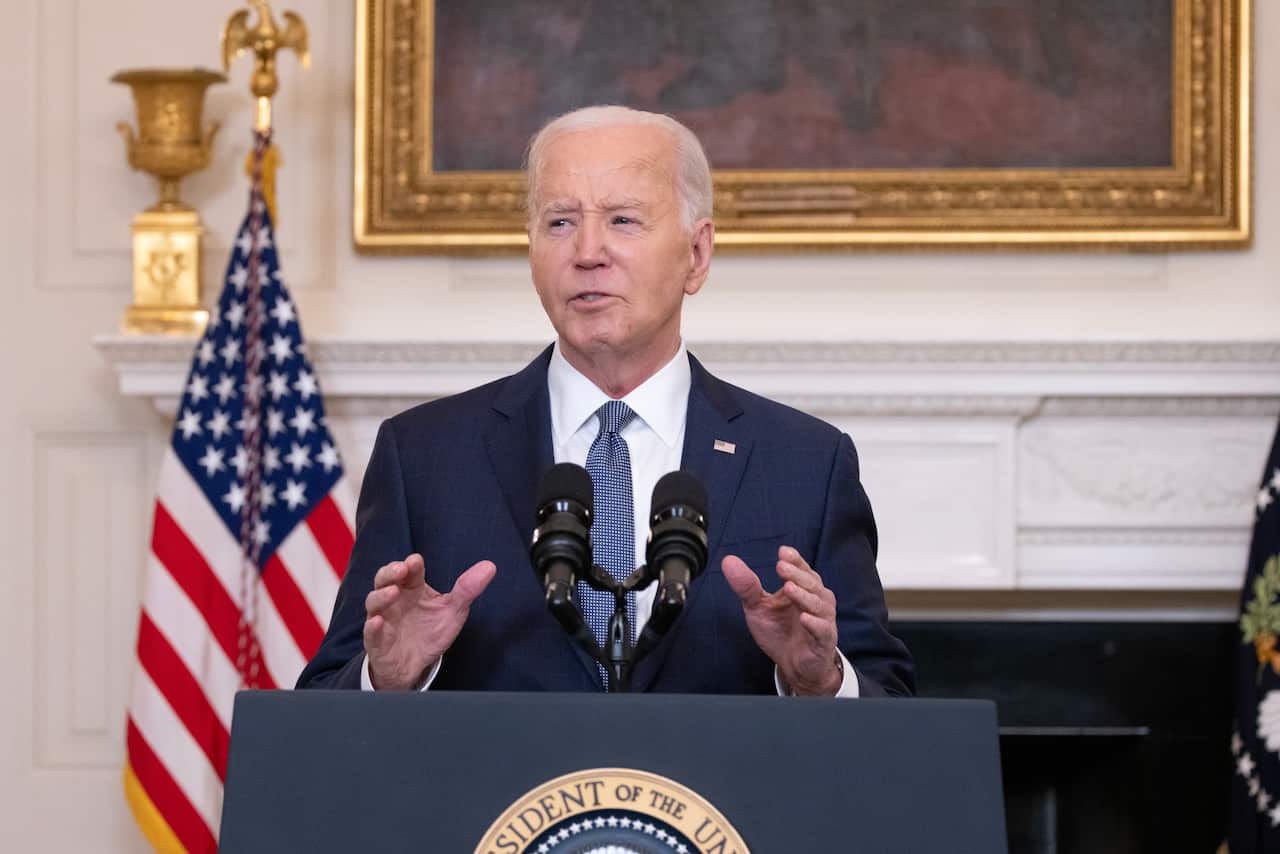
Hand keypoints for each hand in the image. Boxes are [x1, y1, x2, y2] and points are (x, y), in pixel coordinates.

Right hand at [363, 553, 495, 690]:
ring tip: (394, 592)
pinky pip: (370, 633)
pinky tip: (378, 622)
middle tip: (401, 569)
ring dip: (382, 596)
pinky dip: (372, 627)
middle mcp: (394, 600)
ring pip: (374, 602)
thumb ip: (467, 590)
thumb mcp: (453, 611)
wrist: (415, 665)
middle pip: (384, 579)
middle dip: (390, 572)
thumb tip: (490, 566)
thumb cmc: (430, 631)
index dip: (411, 565)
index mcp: (412, 588)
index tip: (416, 561)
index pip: (409, 571)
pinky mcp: (377, 642)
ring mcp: (383, 619)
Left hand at [721, 546, 841, 696]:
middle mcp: (816, 601)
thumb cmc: (780, 632)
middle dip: (796, 574)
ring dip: (804, 596)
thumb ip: (747, 586)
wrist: (794, 666)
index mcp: (802, 589)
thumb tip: (728, 561)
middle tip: (781, 567)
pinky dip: (815, 624)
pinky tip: (804, 618)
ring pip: (818, 604)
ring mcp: (823, 621)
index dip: (794, 560)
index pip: (802, 569)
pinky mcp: (824, 641)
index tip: (782, 552)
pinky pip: (823, 630)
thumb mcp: (758, 607)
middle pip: (811, 583)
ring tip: (789, 588)